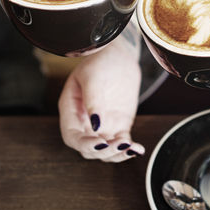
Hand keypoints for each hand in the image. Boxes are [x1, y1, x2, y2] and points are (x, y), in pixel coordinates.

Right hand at [58, 35, 144, 161]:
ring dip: (117, 154)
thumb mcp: (93, 77)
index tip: (99, 143)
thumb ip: (92, 100)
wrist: (119, 55)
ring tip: (131, 148)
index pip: (72, 137)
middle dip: (103, 151)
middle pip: (89, 149)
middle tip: (119, 144)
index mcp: (71, 111)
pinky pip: (122, 143)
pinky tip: (138, 149)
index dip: (84, 145)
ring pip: (106, 151)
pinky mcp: (119, 125)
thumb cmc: (100, 61)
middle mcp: (84, 122)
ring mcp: (103, 126)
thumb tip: (95, 126)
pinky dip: (129, 150)